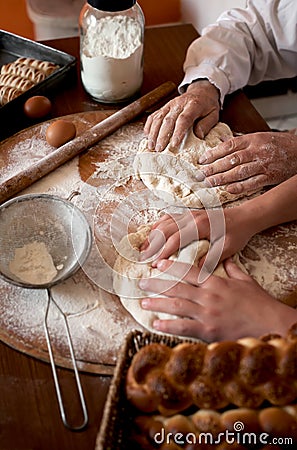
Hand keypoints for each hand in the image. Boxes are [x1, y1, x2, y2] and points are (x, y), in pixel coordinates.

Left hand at [139, 259, 296, 340]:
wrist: (271, 323)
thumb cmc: (259, 303)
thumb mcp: (245, 281)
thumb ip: (232, 269)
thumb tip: (225, 259)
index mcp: (216, 282)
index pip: (189, 271)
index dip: (171, 267)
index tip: (158, 264)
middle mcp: (208, 296)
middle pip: (176, 287)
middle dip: (157, 284)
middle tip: (142, 283)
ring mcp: (207, 314)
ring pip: (176, 306)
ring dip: (157, 303)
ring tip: (144, 302)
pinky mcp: (208, 331)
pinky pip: (183, 327)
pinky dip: (168, 326)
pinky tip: (156, 324)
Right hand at [140, 207, 254, 265]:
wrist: (244, 217)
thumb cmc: (238, 233)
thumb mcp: (228, 248)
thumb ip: (212, 258)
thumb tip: (195, 271)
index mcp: (201, 225)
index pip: (176, 239)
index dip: (163, 252)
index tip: (154, 264)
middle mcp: (192, 217)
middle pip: (165, 230)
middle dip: (152, 245)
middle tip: (142, 259)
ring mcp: (189, 214)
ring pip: (164, 223)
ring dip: (152, 236)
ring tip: (142, 249)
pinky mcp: (189, 213)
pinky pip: (168, 217)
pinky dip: (158, 225)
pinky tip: (152, 234)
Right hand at [144, 80, 219, 151]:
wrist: (202, 91)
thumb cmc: (208, 106)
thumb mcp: (214, 115)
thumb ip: (206, 125)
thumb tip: (198, 136)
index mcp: (193, 105)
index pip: (184, 119)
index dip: (178, 132)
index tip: (174, 144)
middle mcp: (179, 103)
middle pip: (168, 120)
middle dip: (162, 136)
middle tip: (159, 149)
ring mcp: (170, 105)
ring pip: (158, 118)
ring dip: (153, 133)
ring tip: (151, 146)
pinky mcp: (164, 107)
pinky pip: (154, 115)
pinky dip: (149, 125)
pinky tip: (147, 135)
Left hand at [199, 131, 296, 193]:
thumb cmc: (276, 144)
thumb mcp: (258, 137)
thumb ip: (240, 141)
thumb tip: (221, 141)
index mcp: (252, 139)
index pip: (228, 146)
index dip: (213, 153)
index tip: (201, 160)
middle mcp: (257, 151)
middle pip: (231, 160)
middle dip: (213, 168)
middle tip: (200, 175)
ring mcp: (263, 165)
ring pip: (239, 172)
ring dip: (222, 179)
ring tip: (209, 183)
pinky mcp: (269, 177)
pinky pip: (252, 183)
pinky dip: (240, 187)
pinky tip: (228, 190)